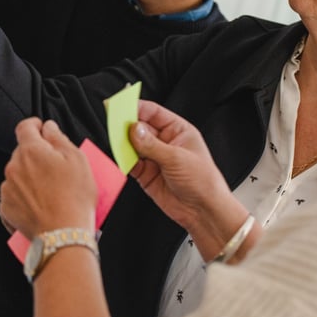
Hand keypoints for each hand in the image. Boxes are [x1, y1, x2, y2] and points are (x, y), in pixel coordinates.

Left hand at [0, 119, 96, 239]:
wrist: (63, 235)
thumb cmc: (73, 198)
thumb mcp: (77, 159)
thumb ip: (59, 137)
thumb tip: (49, 127)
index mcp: (30, 151)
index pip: (25, 127)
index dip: (34, 125)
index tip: (42, 129)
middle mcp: (14, 167)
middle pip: (22, 152)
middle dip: (37, 155)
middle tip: (56, 168)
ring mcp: (8, 188)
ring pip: (18, 174)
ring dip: (30, 176)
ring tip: (51, 191)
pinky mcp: (6, 208)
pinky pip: (14, 194)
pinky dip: (25, 195)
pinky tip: (41, 203)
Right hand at [129, 101, 247, 260]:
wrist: (203, 211)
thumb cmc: (203, 181)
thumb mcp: (177, 158)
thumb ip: (152, 144)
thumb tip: (134, 130)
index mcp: (178, 130)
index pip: (153, 112)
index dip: (136, 107)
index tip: (120, 105)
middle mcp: (165, 142)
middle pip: (140, 127)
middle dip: (126, 125)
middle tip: (113, 123)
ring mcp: (155, 158)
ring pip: (132, 145)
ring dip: (123, 143)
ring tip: (115, 141)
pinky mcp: (146, 174)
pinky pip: (130, 162)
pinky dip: (123, 160)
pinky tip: (121, 157)